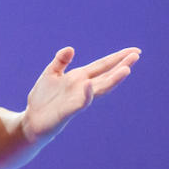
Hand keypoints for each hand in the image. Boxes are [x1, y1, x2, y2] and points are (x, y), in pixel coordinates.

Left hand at [21, 46, 139, 141]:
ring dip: (113, 80)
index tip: (135, 50)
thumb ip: (60, 61)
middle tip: (137, 55)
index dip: (117, 58)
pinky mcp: (69, 111)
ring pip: (100, 89)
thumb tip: (70, 48)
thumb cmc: (43, 98)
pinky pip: (80, 102)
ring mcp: (78, 99)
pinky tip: (89, 84)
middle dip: (121, 66)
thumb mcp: (51, 74)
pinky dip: (86, 94)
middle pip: (106, 75)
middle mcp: (83, 88)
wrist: (32, 120)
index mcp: (79, 77)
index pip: (102, 66)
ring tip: (126, 70)